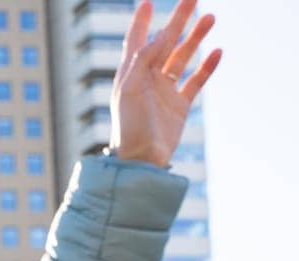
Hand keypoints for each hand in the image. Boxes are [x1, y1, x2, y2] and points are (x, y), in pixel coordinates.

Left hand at [110, 0, 221, 166]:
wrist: (141, 159)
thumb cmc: (129, 126)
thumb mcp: (130, 89)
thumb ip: (142, 60)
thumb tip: (159, 36)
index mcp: (131, 74)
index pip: (136, 41)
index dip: (142, 22)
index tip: (148, 2)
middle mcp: (148, 79)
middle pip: (165, 43)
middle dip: (178, 20)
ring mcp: (165, 91)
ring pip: (182, 57)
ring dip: (195, 38)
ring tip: (210, 17)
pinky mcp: (179, 105)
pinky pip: (195, 80)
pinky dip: (206, 66)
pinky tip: (216, 51)